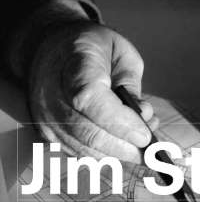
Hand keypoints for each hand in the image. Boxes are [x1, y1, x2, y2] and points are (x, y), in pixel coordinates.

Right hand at [27, 22, 156, 162]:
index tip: (145, 135)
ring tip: (140, 142)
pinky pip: (77, 152)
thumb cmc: (93, 49)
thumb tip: (143, 116)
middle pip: (88, 132)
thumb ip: (131, 84)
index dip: (120, 123)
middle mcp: (52, 94)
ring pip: (83, 148)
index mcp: (75, 66)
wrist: (49, 47)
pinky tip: (121, 143)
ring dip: (117, 153)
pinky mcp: (46, 131)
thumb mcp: (121, 53)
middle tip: (151, 148)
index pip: (90, 101)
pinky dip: (103, 154)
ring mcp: (45, 115)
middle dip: (125, 146)